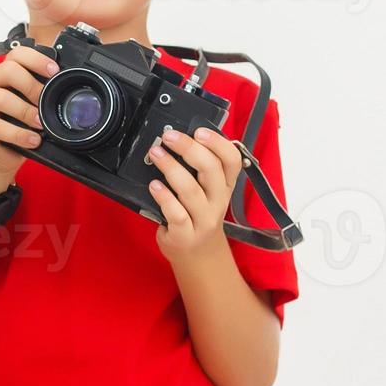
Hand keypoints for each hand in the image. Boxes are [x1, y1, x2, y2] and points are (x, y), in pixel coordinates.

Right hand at [0, 44, 58, 193]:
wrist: (2, 152)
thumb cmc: (20, 125)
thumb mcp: (34, 106)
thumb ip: (43, 94)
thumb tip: (68, 89)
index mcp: (6, 73)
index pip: (17, 54)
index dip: (36, 59)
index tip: (54, 71)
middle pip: (7, 70)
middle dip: (31, 86)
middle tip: (44, 101)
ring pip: (0, 97)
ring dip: (25, 111)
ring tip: (40, 123)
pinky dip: (17, 134)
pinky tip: (32, 140)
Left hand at [145, 127, 247, 269]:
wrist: (197, 254)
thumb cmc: (197, 215)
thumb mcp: (207, 192)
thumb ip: (199, 169)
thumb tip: (180, 138)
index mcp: (225, 185)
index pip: (232, 160)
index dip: (217, 143)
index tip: (199, 130)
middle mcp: (218, 201)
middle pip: (211, 170)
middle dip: (189, 148)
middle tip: (168, 137)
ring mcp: (203, 220)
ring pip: (191, 190)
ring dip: (171, 168)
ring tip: (156, 154)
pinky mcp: (185, 235)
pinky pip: (176, 214)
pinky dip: (164, 197)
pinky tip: (154, 186)